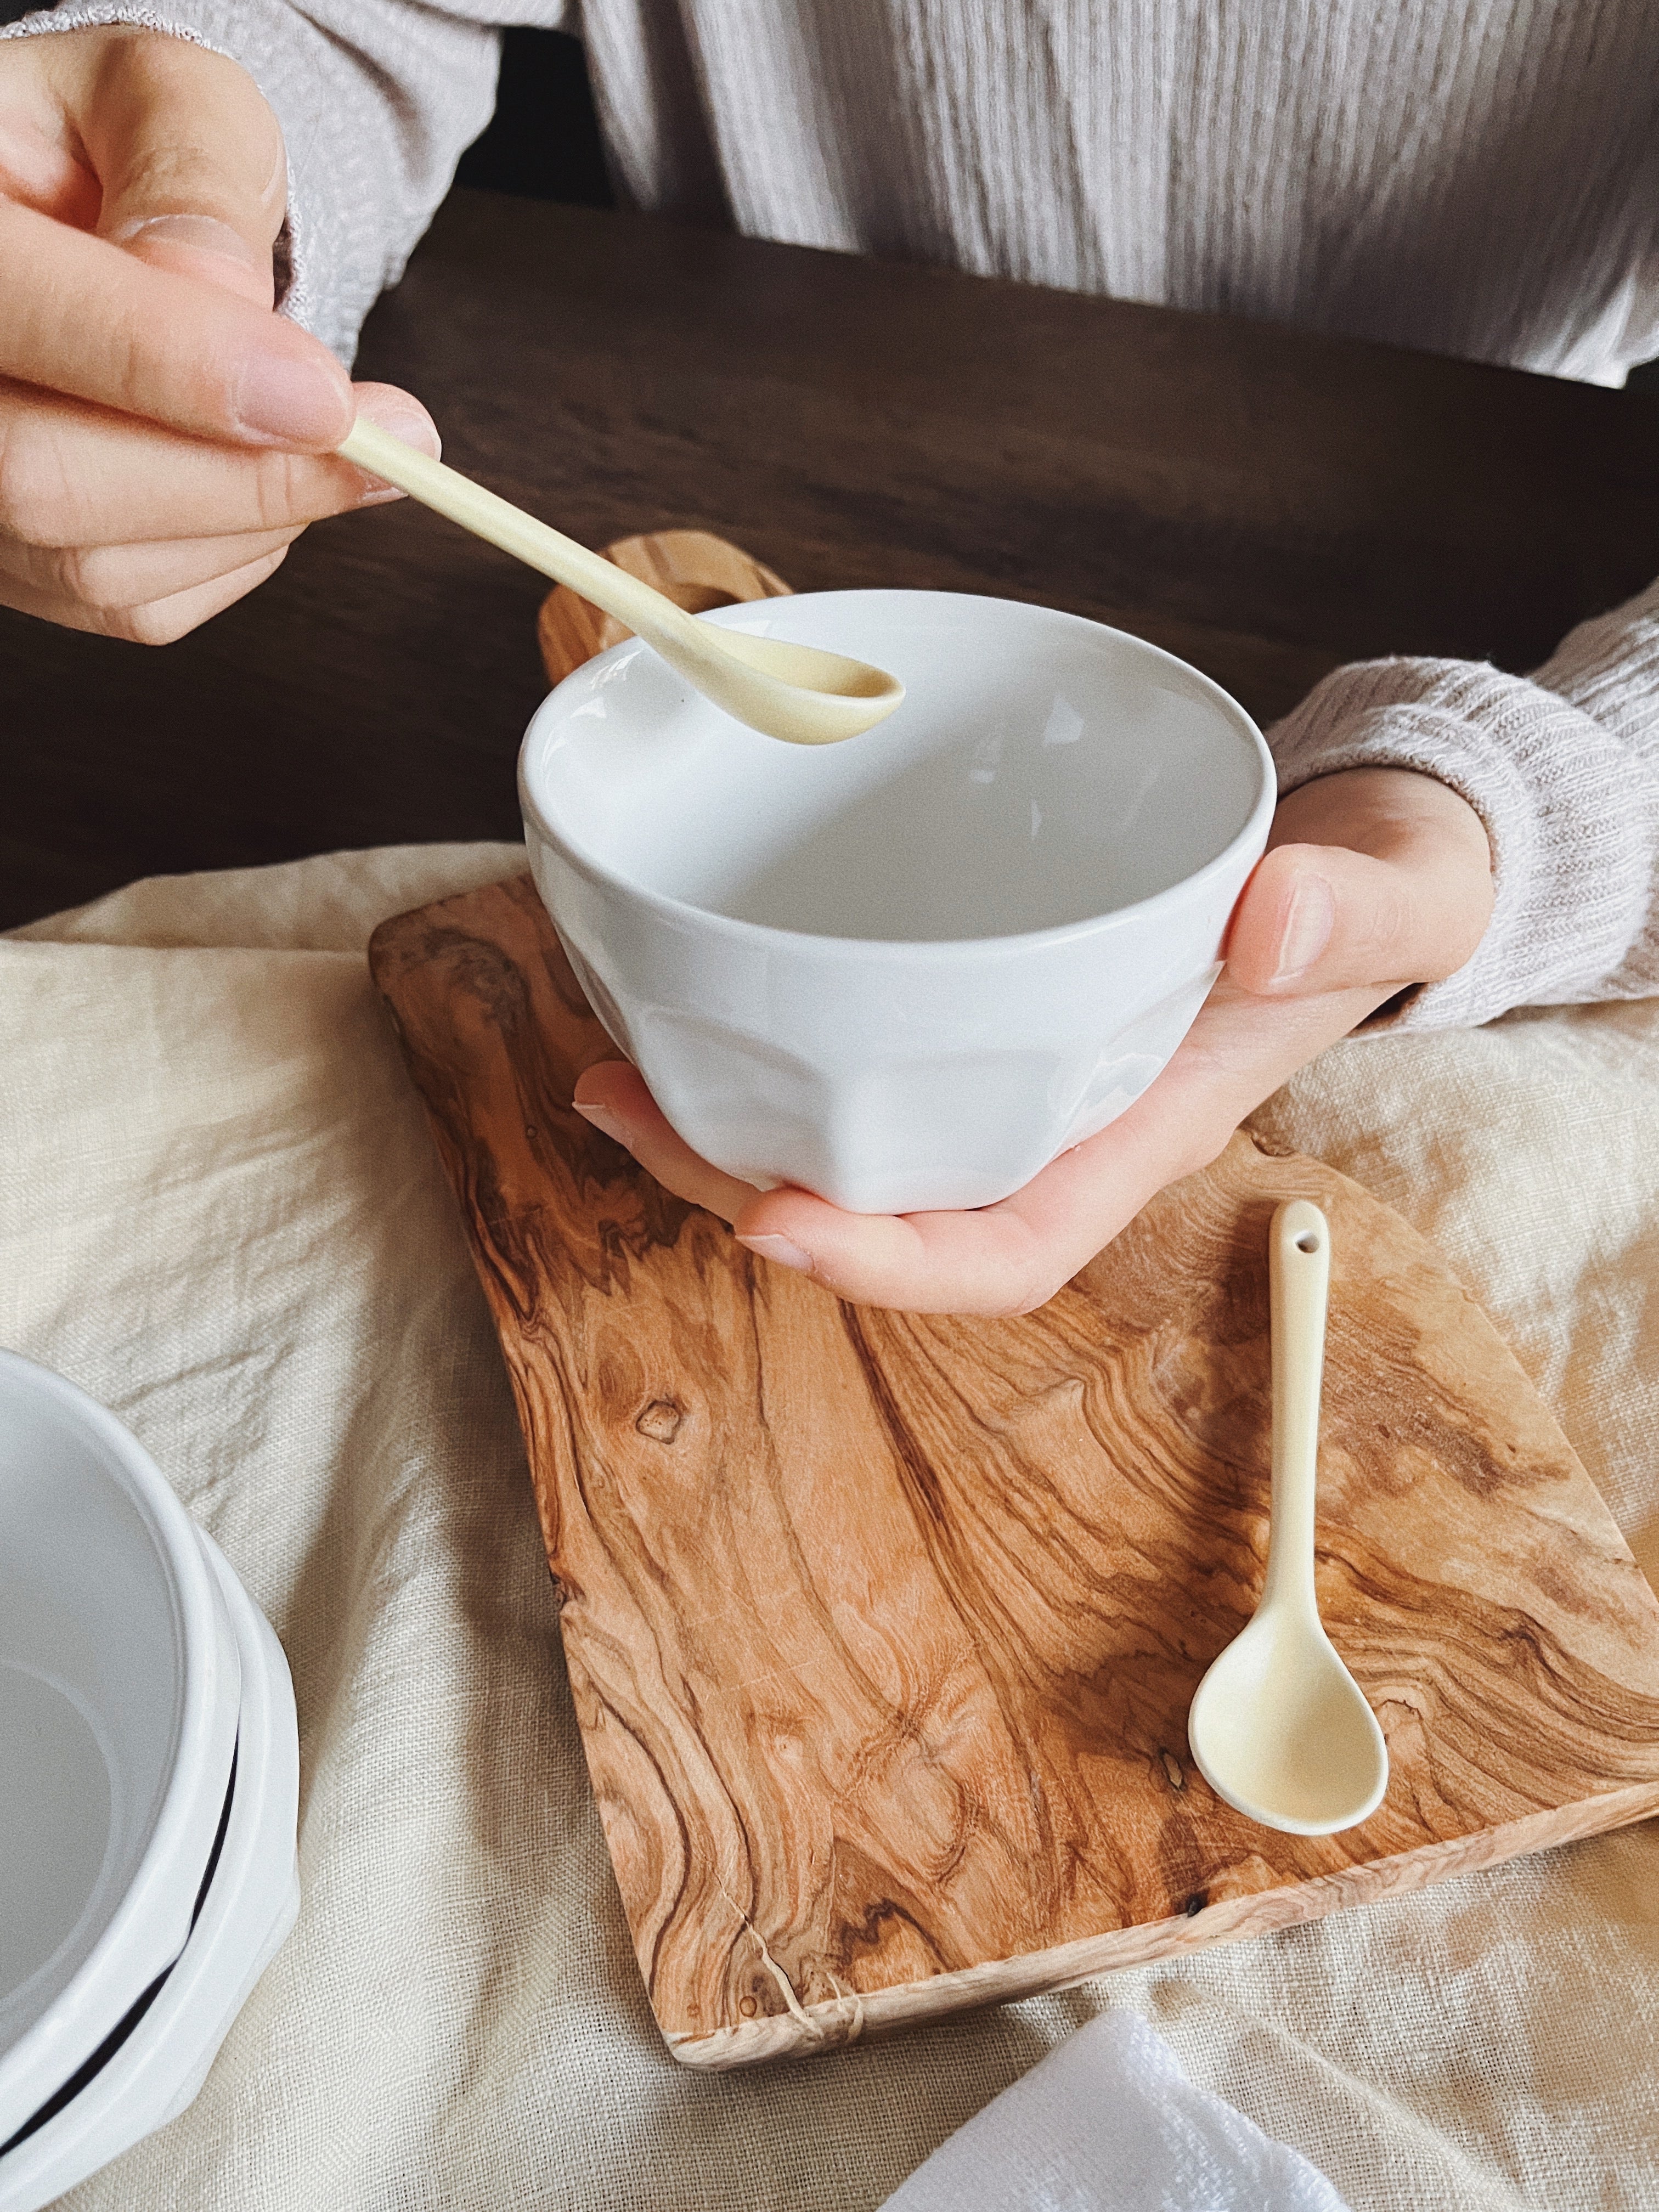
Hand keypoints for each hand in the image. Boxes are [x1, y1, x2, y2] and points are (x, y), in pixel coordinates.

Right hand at [0, 27, 436, 641]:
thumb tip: (229, 306)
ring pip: (97, 566)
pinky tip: (253, 471)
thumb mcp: (164, 101)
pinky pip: (137, 606)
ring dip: (254, 516)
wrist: (83, 223)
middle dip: (244, 478)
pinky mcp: (15, 571)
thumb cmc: (117, 154)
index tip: (327, 398)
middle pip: (45, 481)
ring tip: (322, 433)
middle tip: (392, 439)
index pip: (22, 310)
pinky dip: (234, 550)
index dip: (172, 366)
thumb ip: (194, 176)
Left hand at [572, 767, 1495, 1313]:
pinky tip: (685, 990)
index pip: (1003, 1252)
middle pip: (879, 1210)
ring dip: (717, 1123)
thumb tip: (1269, 922)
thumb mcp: (1388, 893)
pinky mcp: (968, 1003)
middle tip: (617, 1105)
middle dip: (740, 1185)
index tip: (773, 1223)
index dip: (885, 1264)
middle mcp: (1047, 1121)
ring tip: (606, 1065)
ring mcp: (1000, 1070)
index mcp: (1135, 1131)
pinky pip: (848, 1055)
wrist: (1349, 863)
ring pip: (842, 1140)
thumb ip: (1349, 909)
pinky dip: (759, 1038)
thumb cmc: (1366, 897)